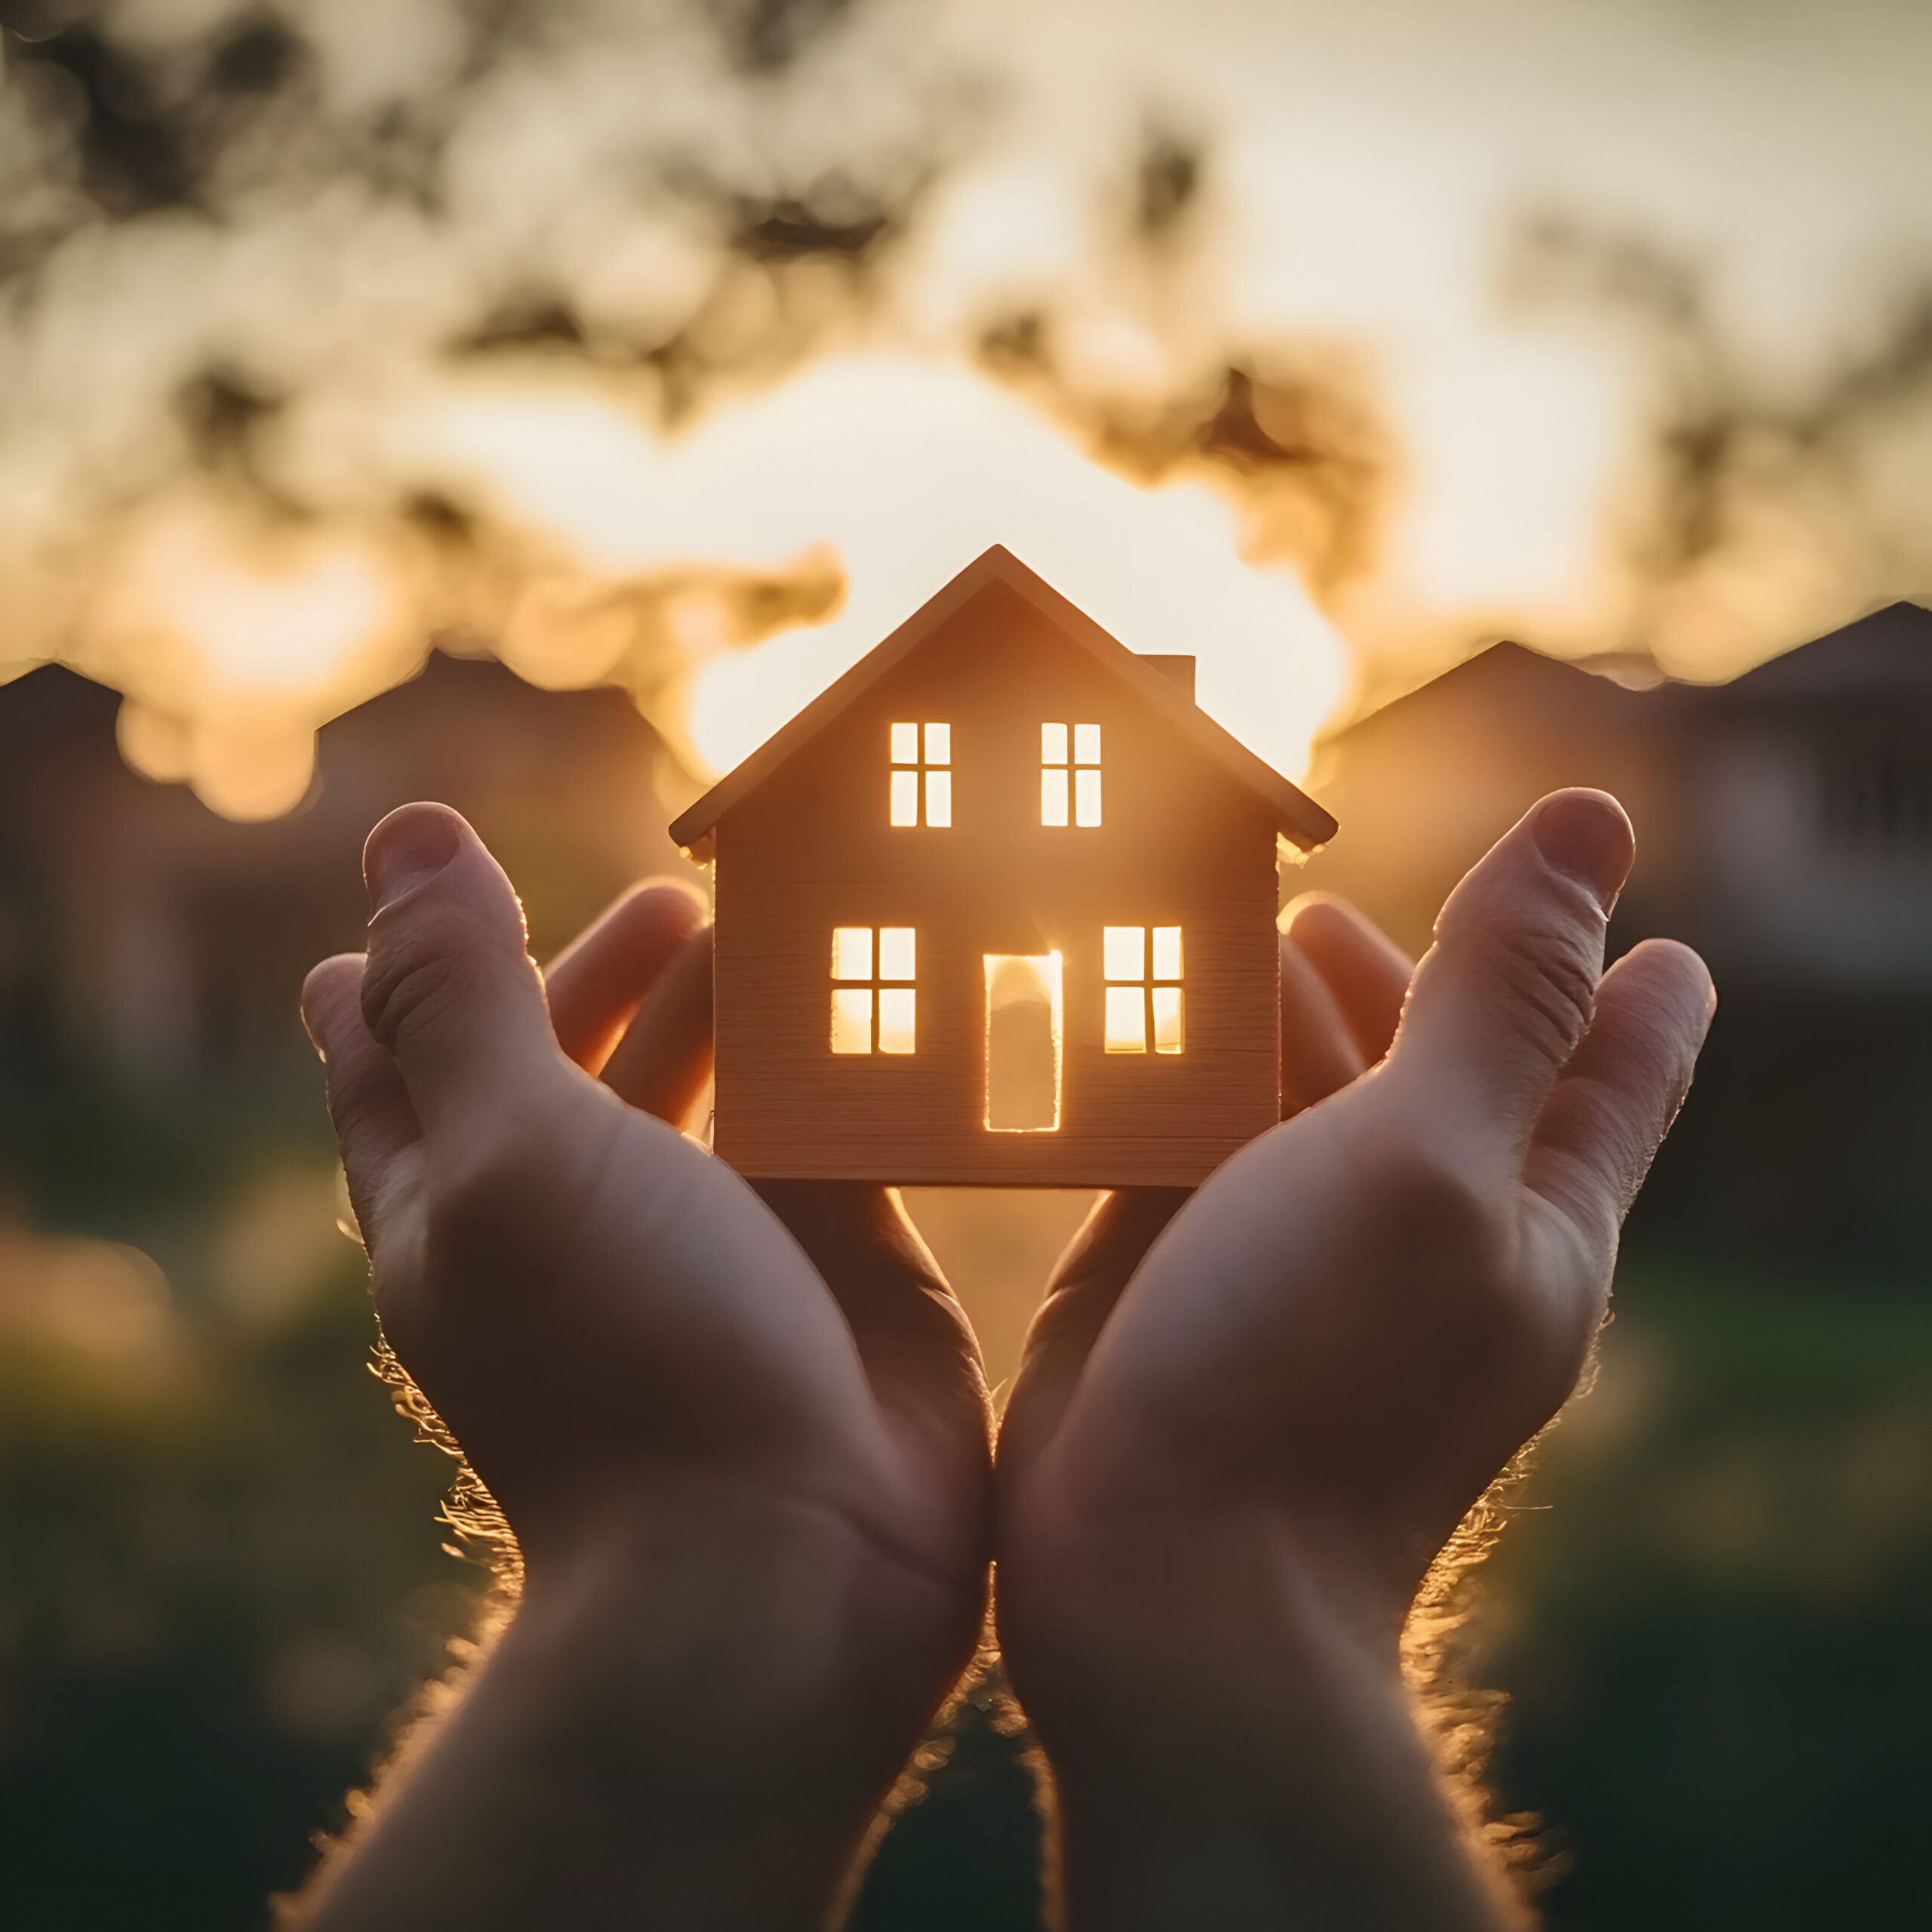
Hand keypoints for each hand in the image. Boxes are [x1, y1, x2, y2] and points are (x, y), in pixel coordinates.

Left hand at [296, 804, 989, 1929]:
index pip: (408, 1050)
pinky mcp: (837, 1258)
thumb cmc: (624, 1357)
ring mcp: (714, 1240)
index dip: (423, 957)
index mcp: (461, 1197)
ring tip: (784, 922)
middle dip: (614, 971)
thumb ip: (461, 991)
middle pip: (578, 1059)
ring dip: (739, 1003)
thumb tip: (402, 830)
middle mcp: (579, 1216)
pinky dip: (850, 1064)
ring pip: (716, 1088)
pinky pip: (835, 1131)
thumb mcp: (510, 1152)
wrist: (786, 1564)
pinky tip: (892, 999)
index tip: (456, 864)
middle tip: (680, 896)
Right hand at [995, 790, 1715, 1929]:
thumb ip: (1501, 995)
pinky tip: (1124, 1029)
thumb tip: (1592, 827)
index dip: (1638, 997)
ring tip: (1221, 938)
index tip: (1668, 945)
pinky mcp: (1182, 1276)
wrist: (1161, 1578)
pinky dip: (1169, 1077)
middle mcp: (1423, 1233)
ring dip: (1268, 1012)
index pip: (1615, 1074)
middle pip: (1436, 1070)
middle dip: (1402, 979)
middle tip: (1326, 911)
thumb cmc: (1312, 1374)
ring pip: (1297, 1098)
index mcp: (1529, 1215)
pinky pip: (1190, 1147)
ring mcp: (1298, 1260)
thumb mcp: (1427, 1157)